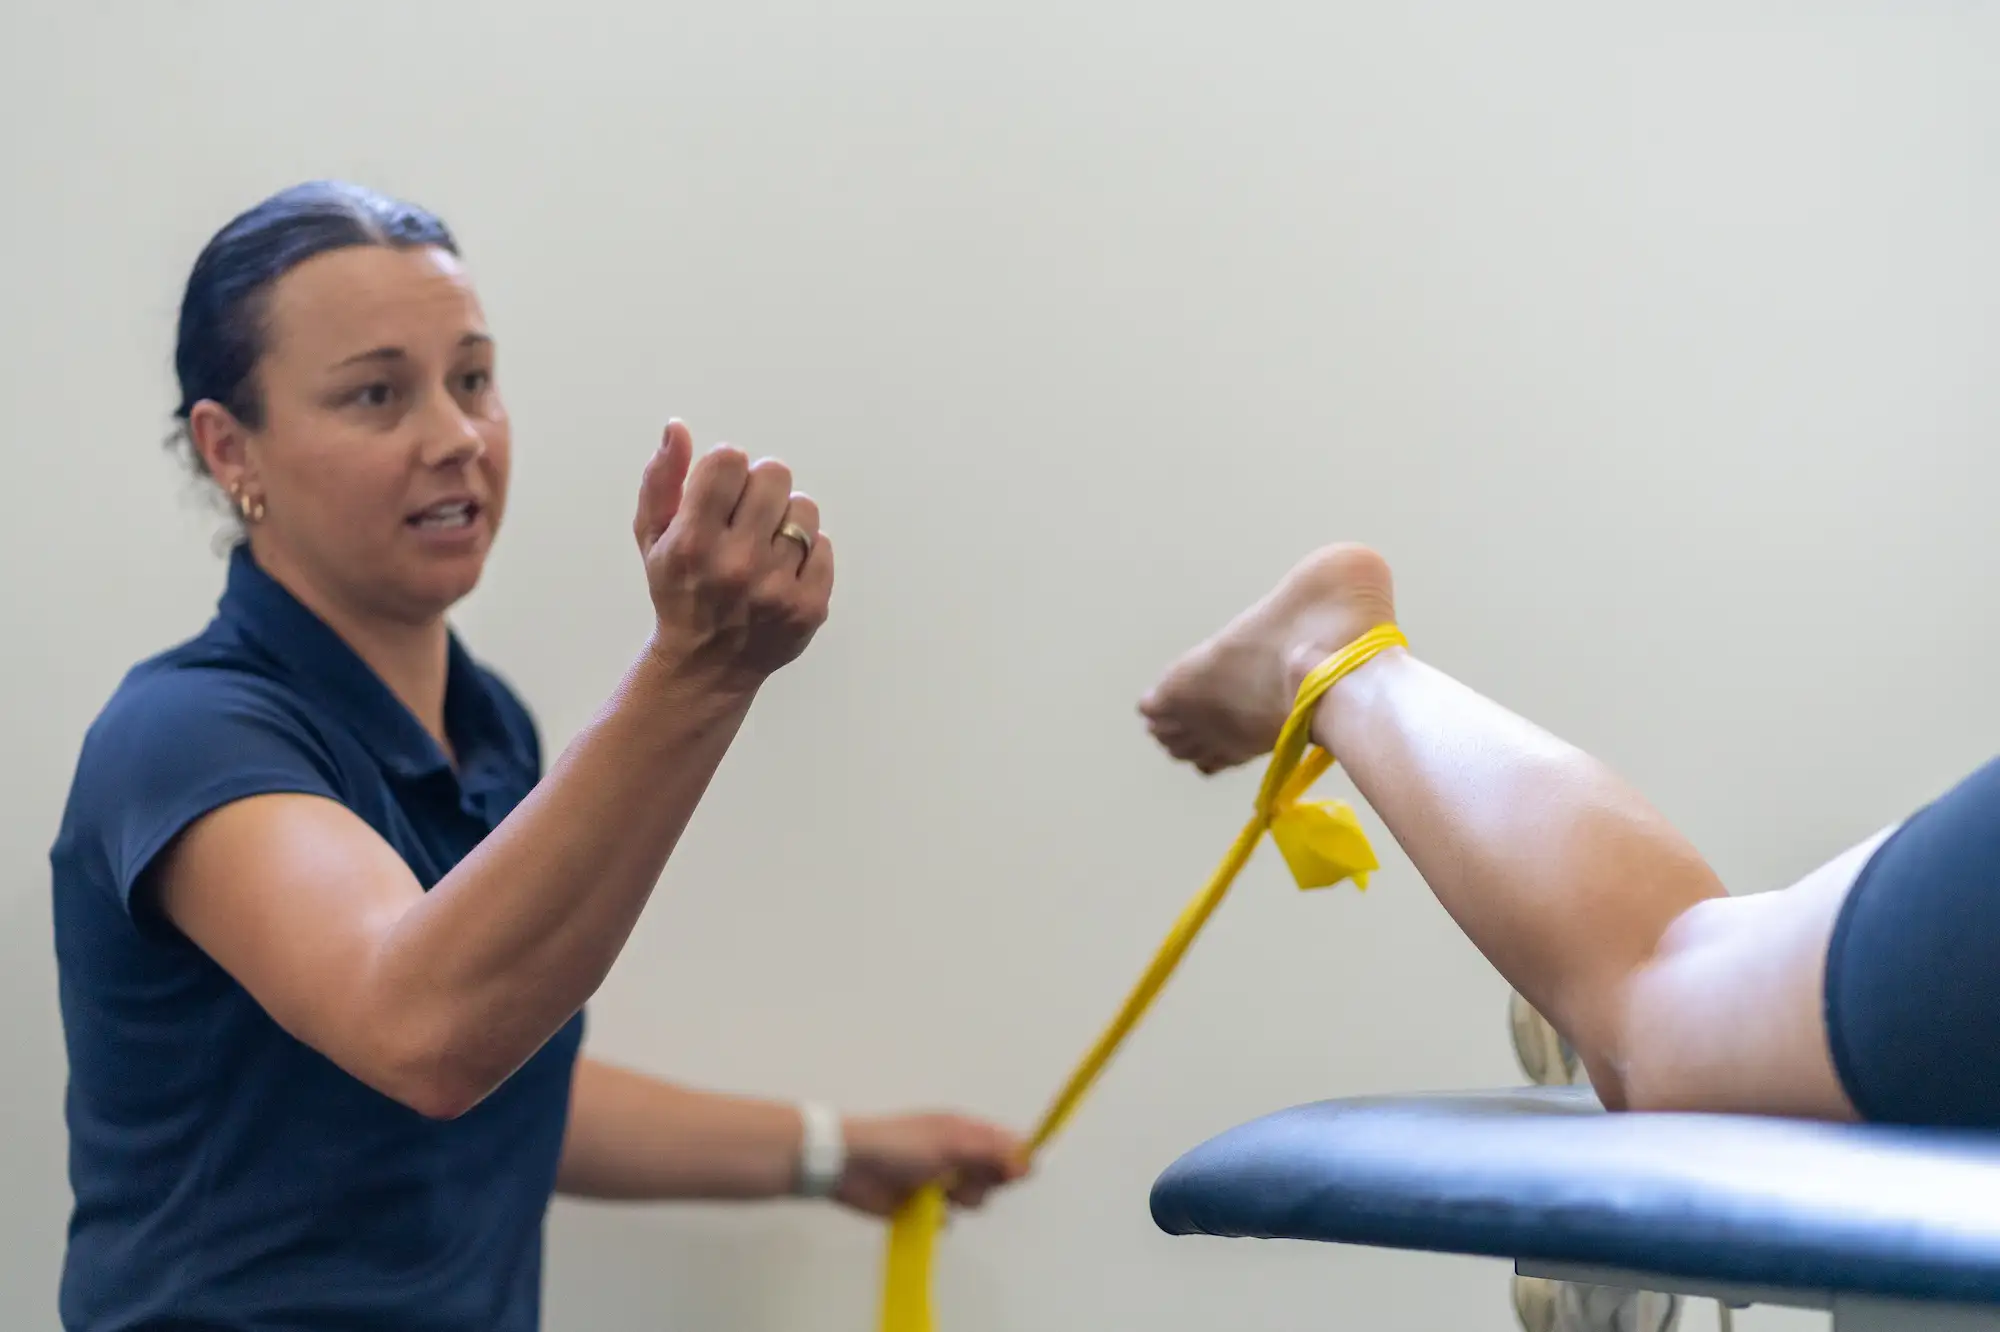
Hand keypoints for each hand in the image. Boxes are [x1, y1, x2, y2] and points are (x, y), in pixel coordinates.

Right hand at [634, 421, 832, 689]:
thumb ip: (661, 480)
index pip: (729, 460)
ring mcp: (777, 587)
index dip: (726, 469)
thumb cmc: (678, 590)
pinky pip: (824, 546)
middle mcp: (737, 564)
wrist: (705, 666)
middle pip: (774, 475)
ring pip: (804, 509)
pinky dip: (806, 552)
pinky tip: (781, 570)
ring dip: (786, 518)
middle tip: (747, 516)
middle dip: (759, 488)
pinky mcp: (810, 607)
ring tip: (766, 542)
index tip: (721, 490)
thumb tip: (678, 429)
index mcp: (692, 541)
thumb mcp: (652, 537)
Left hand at [833, 1112, 1030, 1218]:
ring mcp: (942, 1183)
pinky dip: (940, 1217)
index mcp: (965, 1132)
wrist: (848, 1165)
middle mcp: (958, 1156)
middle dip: (983, 1180)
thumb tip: (1031, 1163)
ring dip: (961, 1199)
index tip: (1014, 1174)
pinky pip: (950, 1221)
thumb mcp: (952, 1142)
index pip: (1006, 1145)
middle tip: (961, 1176)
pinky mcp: (926, 1208)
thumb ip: (992, 1151)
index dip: (1016, 1159)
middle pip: (995, 1176)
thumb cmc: (900, 1145)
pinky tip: (923, 1206)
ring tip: (936, 1190)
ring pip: (975, 1201)